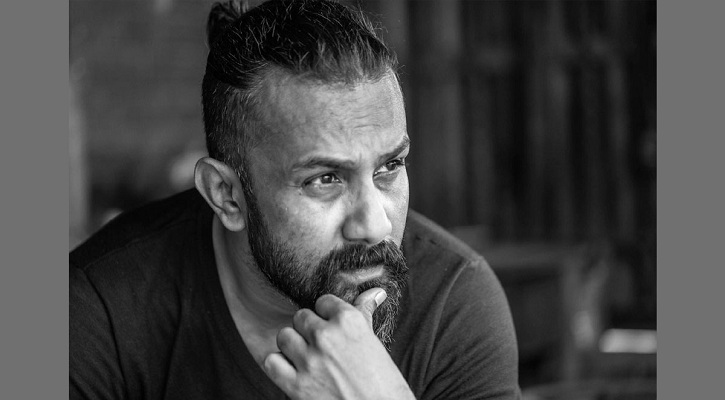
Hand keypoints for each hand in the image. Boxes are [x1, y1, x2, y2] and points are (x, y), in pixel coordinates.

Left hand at [263, 288, 414, 399]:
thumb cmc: (383, 383)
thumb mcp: (374, 343)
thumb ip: (364, 314)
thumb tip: (375, 292)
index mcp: (349, 321)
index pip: (323, 301)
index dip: (326, 315)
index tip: (331, 326)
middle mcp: (327, 336)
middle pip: (301, 317)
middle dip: (308, 330)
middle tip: (320, 345)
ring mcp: (310, 360)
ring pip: (284, 336)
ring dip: (292, 345)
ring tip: (305, 356)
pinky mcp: (296, 385)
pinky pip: (272, 362)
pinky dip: (279, 366)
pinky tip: (293, 371)